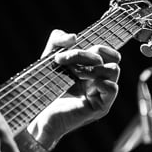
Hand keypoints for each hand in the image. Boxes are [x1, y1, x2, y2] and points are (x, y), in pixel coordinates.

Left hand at [29, 29, 120, 147]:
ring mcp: (102, 94)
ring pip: (114, 70)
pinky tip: (80, 84)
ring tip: (72, 74)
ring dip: (91, 67)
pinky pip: (112, 88)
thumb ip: (57, 41)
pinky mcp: (101, 107)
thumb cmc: (45, 89)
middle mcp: (100, 80)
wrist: (38, 114)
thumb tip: (74, 37)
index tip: (68, 50)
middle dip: (85, 54)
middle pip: (112, 57)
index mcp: (93, 70)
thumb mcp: (49, 58)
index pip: (109, 52)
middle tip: (63, 61)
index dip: (96, 45)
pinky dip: (97, 81)